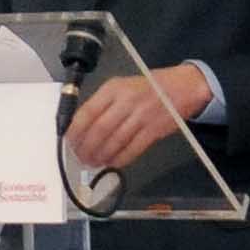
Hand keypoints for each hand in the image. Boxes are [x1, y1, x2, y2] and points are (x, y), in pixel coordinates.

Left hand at [65, 65, 210, 175]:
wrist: (182, 87)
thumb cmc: (146, 88)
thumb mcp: (121, 87)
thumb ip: (102, 104)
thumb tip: (80, 127)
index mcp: (113, 89)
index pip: (88, 112)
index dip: (75, 130)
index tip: (68, 141)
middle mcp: (126, 101)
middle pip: (100, 129)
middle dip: (87, 147)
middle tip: (80, 157)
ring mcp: (142, 116)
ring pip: (115, 141)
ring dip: (101, 155)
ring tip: (93, 162)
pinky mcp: (154, 130)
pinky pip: (133, 149)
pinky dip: (121, 158)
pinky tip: (112, 163)